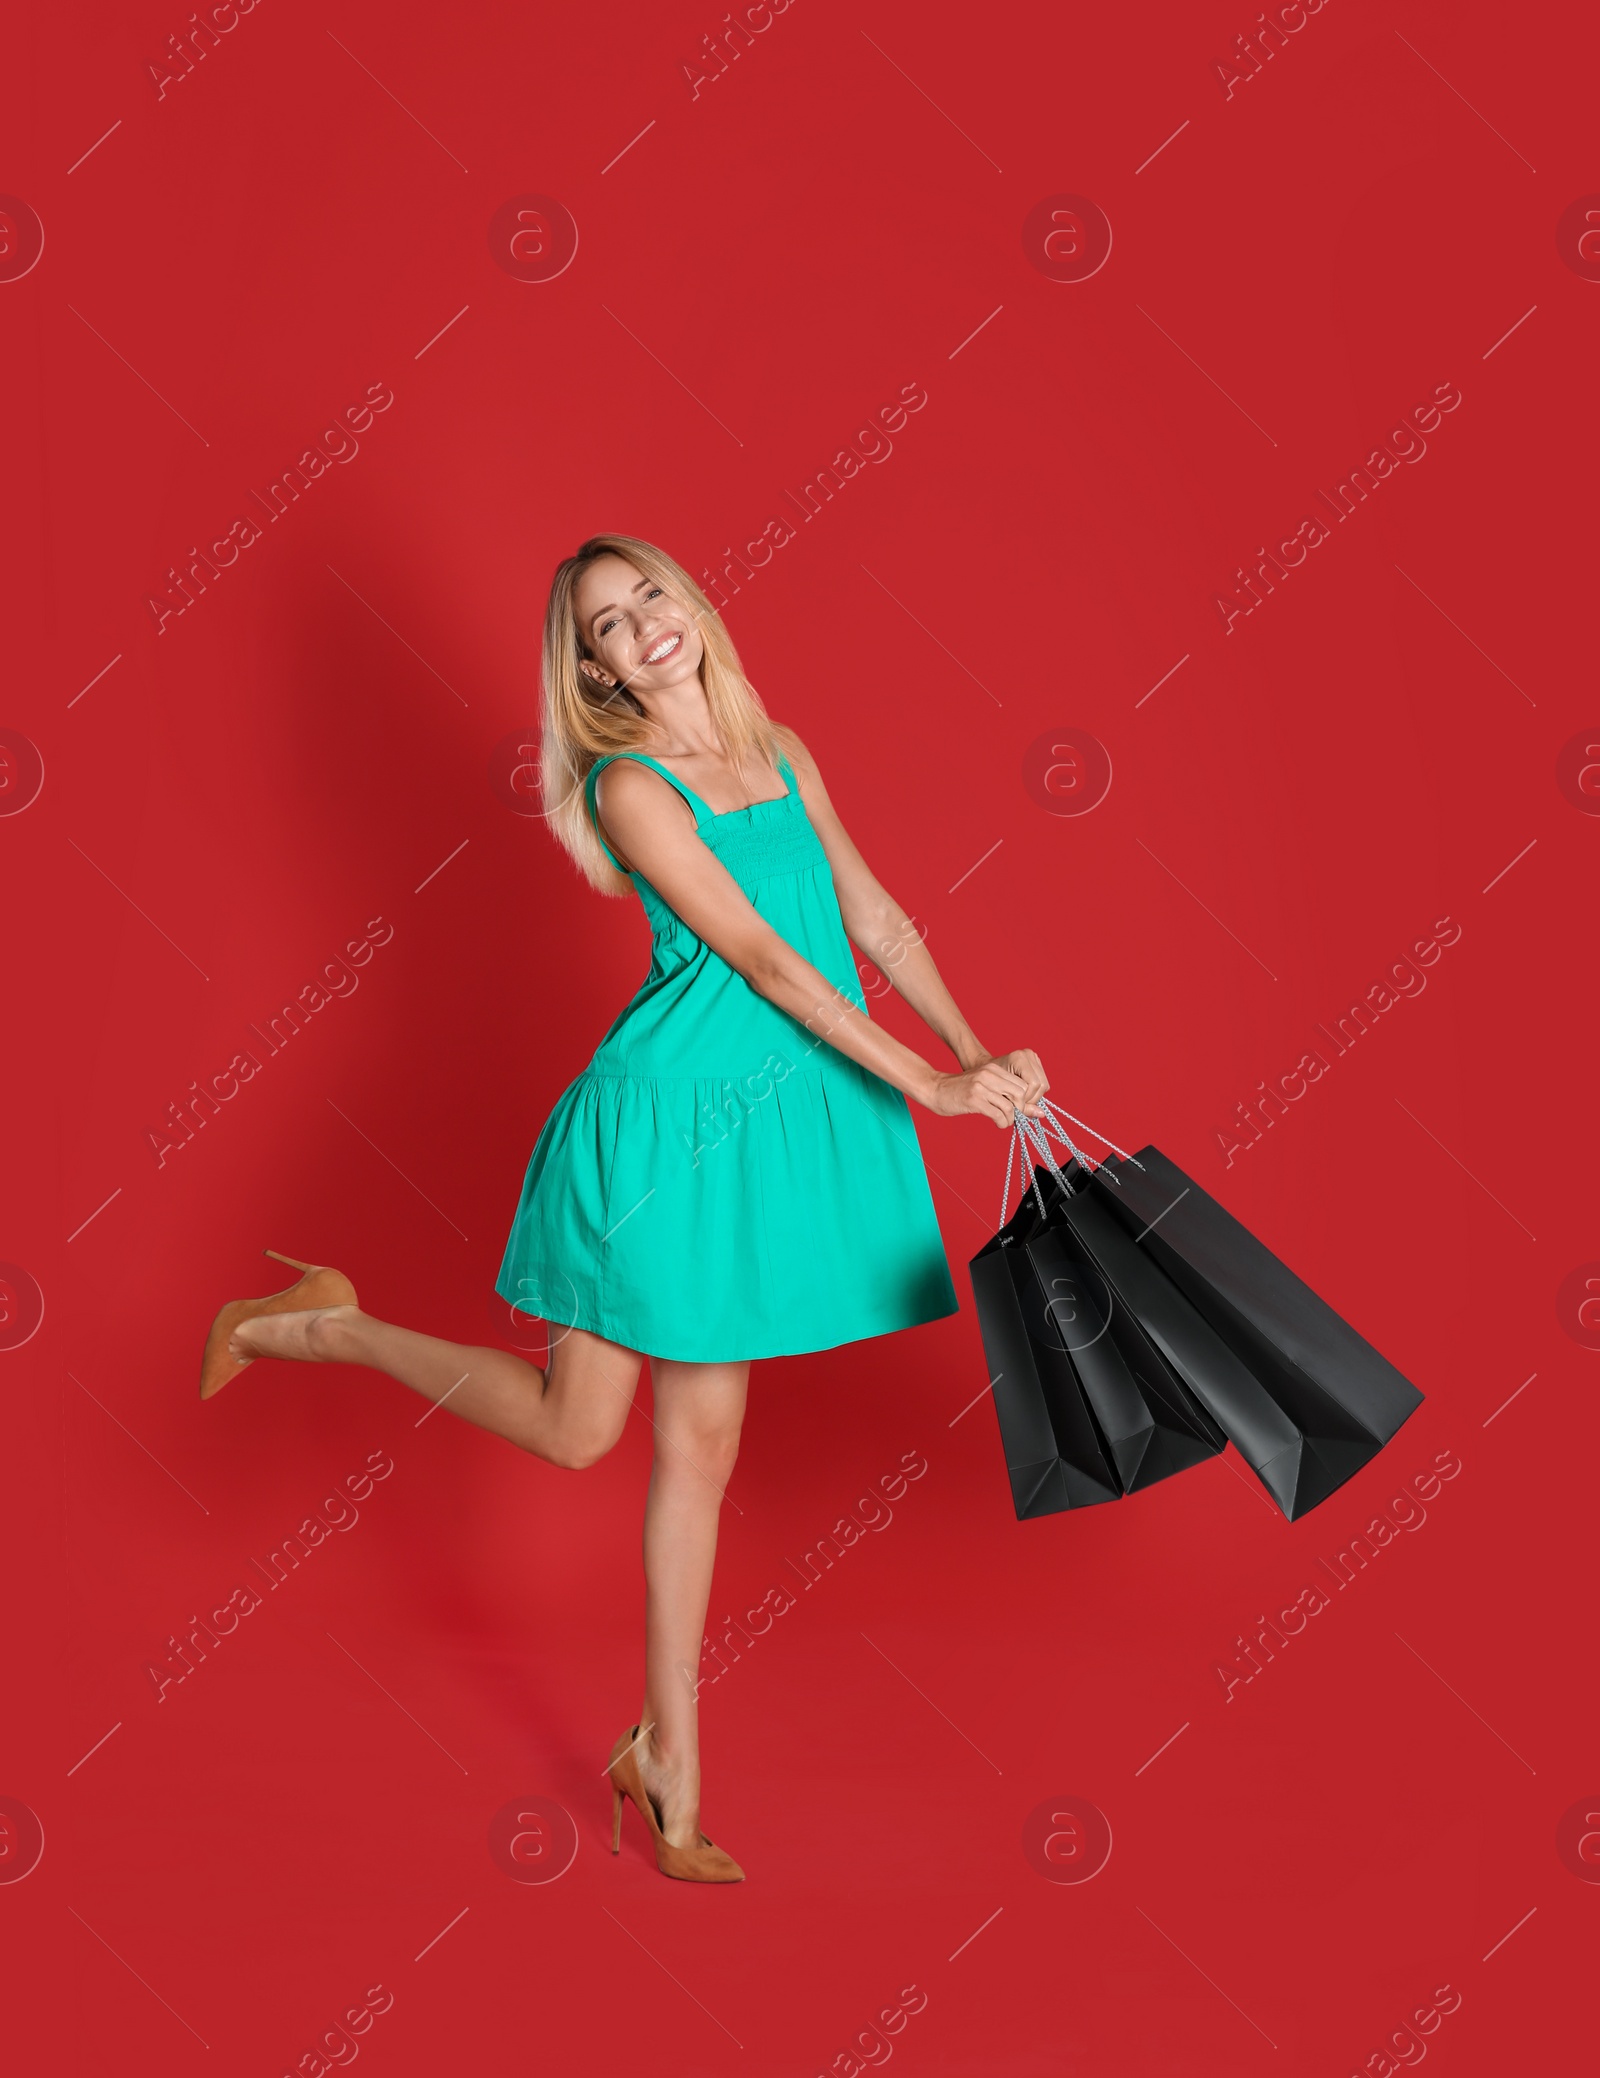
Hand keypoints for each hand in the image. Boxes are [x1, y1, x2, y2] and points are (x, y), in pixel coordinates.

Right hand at [923, 1051, 1047, 1126]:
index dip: (1024, 1101)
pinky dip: (1002, 1123)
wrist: (934, 1089)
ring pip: (1010, 1106)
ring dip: (1010, 1119)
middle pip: (1020, 1095)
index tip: (1016, 1109)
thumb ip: (1010, 1097)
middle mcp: (989, 1074)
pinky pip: (998, 1114)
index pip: (1023, 1085)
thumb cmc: (961, 1091)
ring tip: (1003, 1121)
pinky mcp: (974, 1099)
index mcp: (993, 1069)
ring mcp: (981, 1086)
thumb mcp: (986, 1089)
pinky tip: (997, 1122)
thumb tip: (1041, 1114)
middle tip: (1011, 1116)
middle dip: (1020, 1110)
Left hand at [986, 1048, 1049, 1115]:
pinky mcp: (1036, 1062)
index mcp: (1018, 1058)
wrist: (985, 1068)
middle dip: (1031, 1098)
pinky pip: (1043, 1083)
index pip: (1033, 1084)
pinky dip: (1035, 1092)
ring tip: (1021, 1100)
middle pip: (1041, 1084)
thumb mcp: (1002, 1092)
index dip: (1027, 1098)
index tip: (1016, 1106)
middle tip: (1019, 1105)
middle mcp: (1028, 1055)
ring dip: (1034, 1096)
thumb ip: (1021, 1103)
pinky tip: (1024, 1094)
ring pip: (1044, 1085)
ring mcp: (1034, 1057)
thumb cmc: (990, 1081)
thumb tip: (1041, 1114)